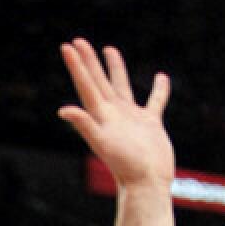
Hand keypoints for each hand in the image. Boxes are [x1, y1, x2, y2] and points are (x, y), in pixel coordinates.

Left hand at [58, 39, 172, 188]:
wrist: (146, 184)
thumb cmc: (126, 166)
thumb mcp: (102, 142)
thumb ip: (85, 124)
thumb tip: (63, 109)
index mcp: (102, 116)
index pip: (86, 85)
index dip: (77, 65)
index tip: (68, 46)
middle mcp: (113, 115)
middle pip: (98, 81)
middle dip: (89, 61)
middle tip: (79, 40)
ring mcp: (131, 119)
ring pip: (121, 87)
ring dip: (115, 68)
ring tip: (109, 49)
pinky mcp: (150, 125)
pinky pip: (154, 102)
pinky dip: (158, 90)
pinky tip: (161, 76)